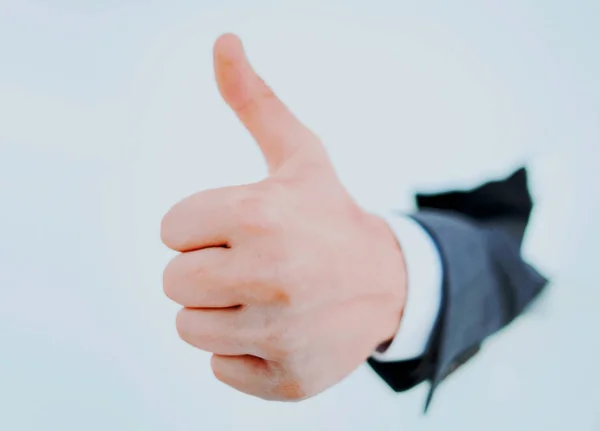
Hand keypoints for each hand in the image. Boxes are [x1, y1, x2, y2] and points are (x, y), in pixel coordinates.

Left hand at [161, 33, 406, 400]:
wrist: (388, 283)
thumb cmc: (328, 214)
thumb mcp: (298, 154)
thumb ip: (254, 100)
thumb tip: (223, 39)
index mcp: (259, 215)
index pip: (170, 229)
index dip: (201, 226)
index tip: (241, 227)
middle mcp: (270, 276)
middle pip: (173, 281)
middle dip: (204, 269)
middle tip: (250, 263)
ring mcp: (280, 333)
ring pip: (190, 328)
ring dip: (218, 311)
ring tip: (264, 296)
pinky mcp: (286, 379)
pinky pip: (220, 368)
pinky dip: (241, 351)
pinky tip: (279, 329)